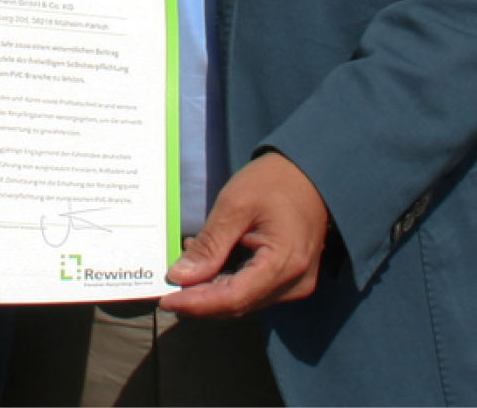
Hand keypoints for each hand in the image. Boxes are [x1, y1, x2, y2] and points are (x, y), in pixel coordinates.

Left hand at [161, 151, 330, 317]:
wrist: (310, 172)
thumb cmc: (274, 182)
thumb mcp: (234, 205)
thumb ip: (209, 245)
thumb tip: (180, 276)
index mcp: (284, 263)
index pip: (233, 298)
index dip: (197, 304)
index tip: (167, 301)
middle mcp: (294, 283)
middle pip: (238, 304)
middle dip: (201, 300)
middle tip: (169, 289)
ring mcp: (296, 284)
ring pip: (245, 300)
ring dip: (213, 291)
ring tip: (186, 269)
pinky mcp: (292, 279)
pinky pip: (255, 290)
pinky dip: (228, 282)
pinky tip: (208, 265)